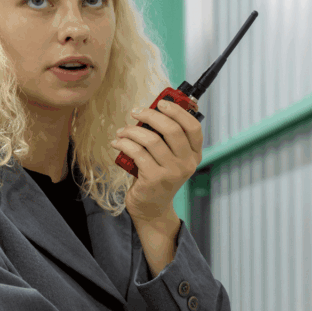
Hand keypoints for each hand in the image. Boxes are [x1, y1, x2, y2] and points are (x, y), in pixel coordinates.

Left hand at [111, 98, 202, 224]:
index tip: (161, 103)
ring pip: (151, 140)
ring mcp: (172, 172)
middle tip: (135, 111)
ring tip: (122, 131)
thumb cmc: (158, 176)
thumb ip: (167, 137)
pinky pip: (137, 153)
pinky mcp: (154, 179)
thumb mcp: (170, 157)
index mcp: (194, 154)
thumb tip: (152, 109)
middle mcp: (187, 163)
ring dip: (132, 131)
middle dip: (151, 115)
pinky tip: (117, 143)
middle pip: (172, 130)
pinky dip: (124, 144)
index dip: (178, 111)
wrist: (151, 207)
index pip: (193, 127)